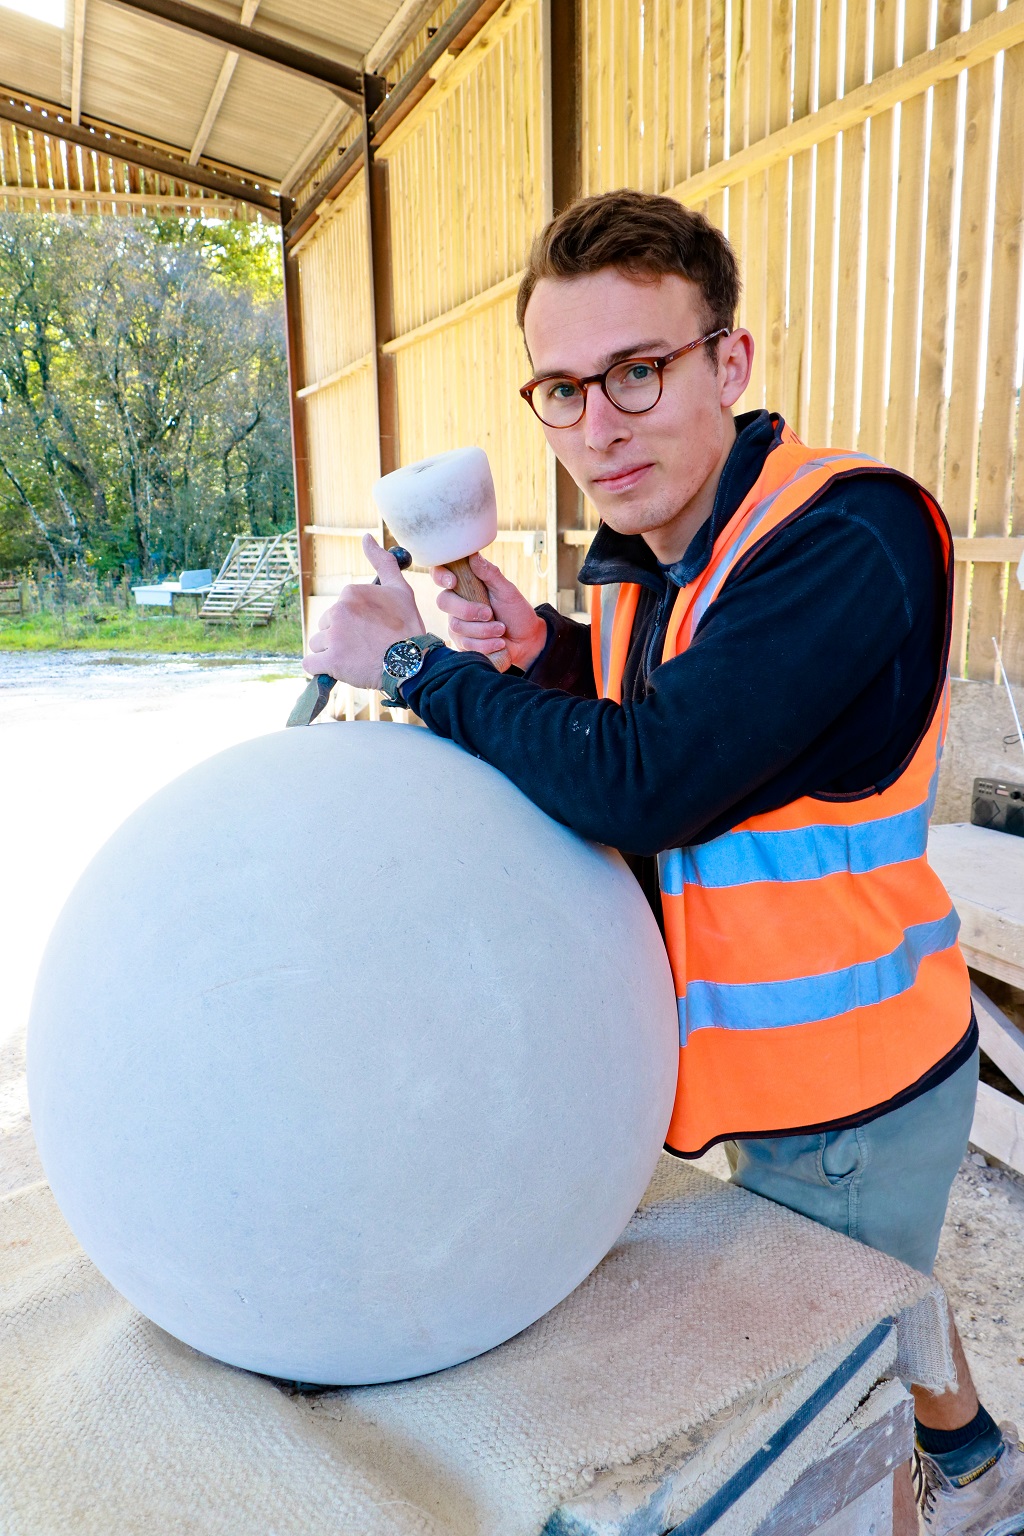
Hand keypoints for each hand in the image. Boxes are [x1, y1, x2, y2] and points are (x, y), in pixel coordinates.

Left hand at [303, 535, 426, 688]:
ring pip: (318, 644)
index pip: (339, 610)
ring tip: (356, 658)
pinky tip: (336, 668)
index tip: (371, 631)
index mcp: (351, 593)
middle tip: (365, 646)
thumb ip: (382, 561)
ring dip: (331, 653)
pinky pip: (310, 664)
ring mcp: (334, 636)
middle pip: (326, 626)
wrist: (412, 662)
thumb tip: (366, 537)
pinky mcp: (331, 660)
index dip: (354, 622)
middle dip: (340, 637)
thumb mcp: (400, 589)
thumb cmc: (407, 627)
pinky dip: (319, 668)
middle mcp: (339, 610)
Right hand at [431, 553, 547, 670]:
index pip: (441, 575)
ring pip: (456, 626)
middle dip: (468, 610)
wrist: (526, 640)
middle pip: (443, 602)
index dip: (440, 576)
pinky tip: (499, 643)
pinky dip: (486, 644)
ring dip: (484, 630)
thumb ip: (490, 574)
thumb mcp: (506, 591)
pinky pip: (465, 644)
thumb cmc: (515, 612)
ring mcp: (457, 624)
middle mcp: (457, 604)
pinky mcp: (462, 643)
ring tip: (501, 629)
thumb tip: (473, 555)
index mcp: (466, 586)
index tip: (453, 582)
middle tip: (490, 614)